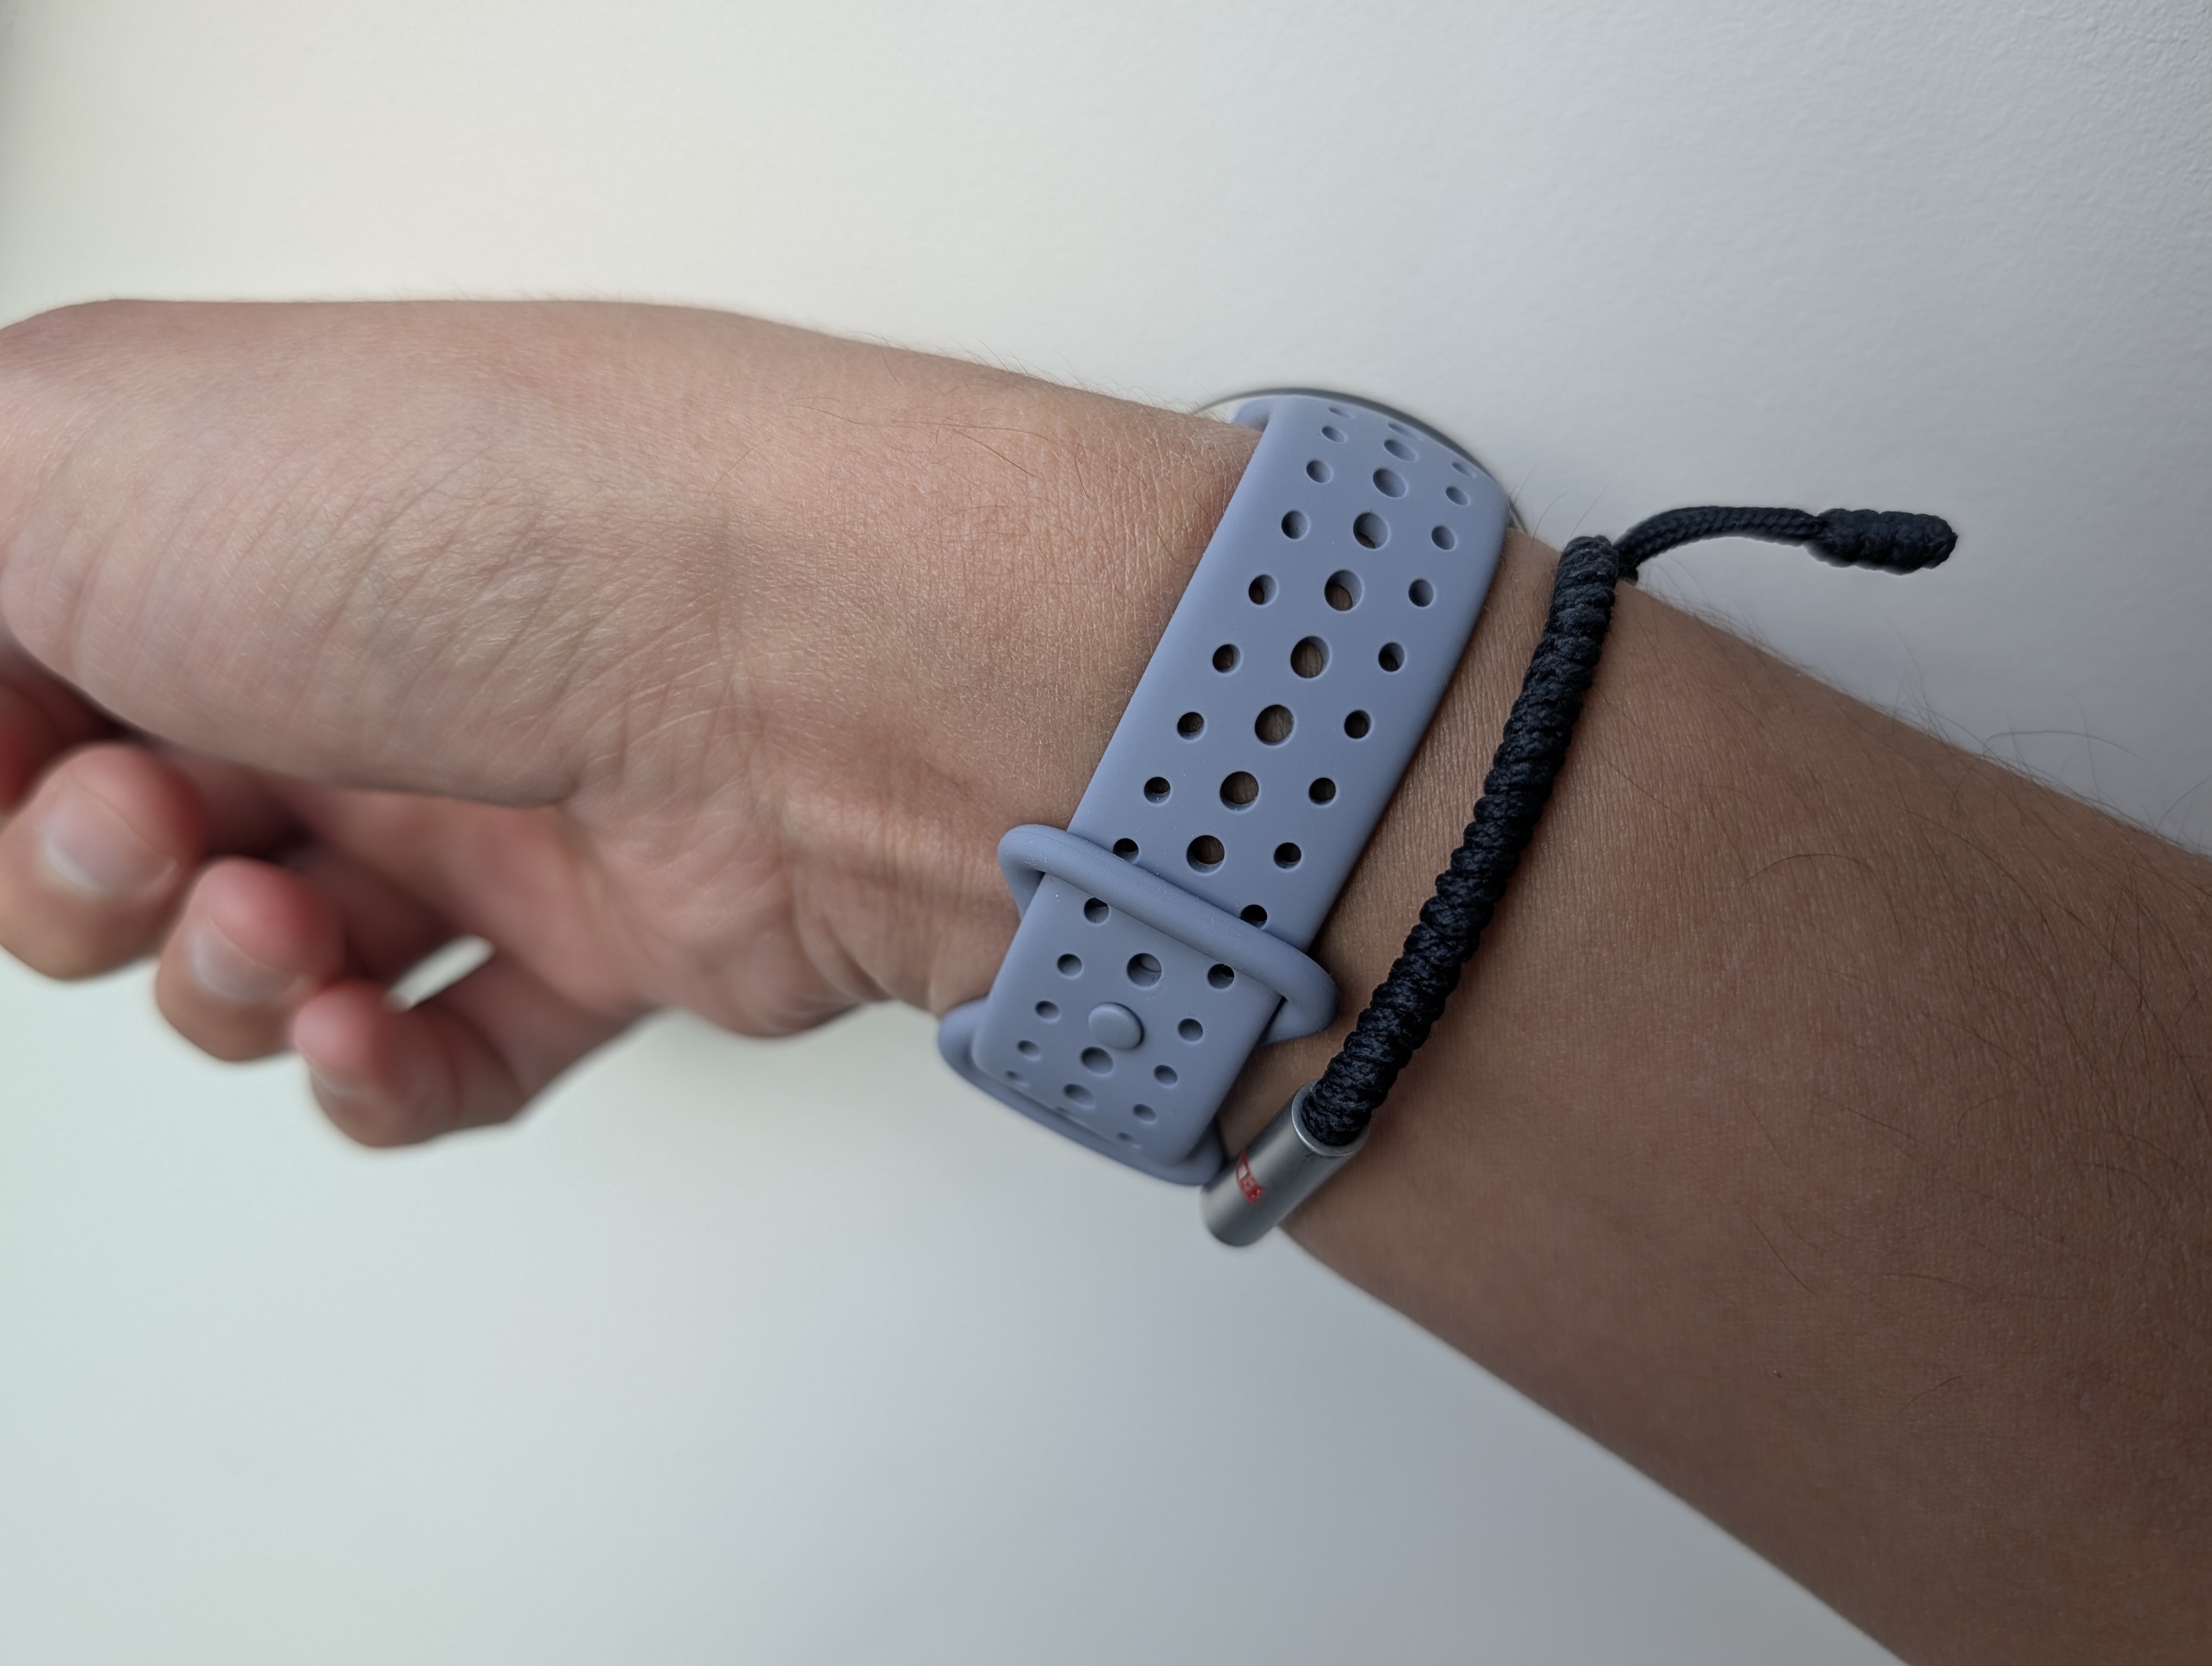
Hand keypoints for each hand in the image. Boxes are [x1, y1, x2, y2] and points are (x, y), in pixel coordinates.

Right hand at [0, 300, 1251, 1143]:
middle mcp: (372, 647)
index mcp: (238, 515)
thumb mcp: (62, 450)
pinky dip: (378, 1076)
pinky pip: (452, 1049)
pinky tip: (368, 1033)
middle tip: (145, 836)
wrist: (781, 649)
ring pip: (278, 957)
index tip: (6, 764)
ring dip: (224, 983)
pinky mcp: (617, 927)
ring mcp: (499, 794)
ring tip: (286, 927)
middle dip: (80, 877)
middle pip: (137, 832)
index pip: (42, 668)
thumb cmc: (468, 521)